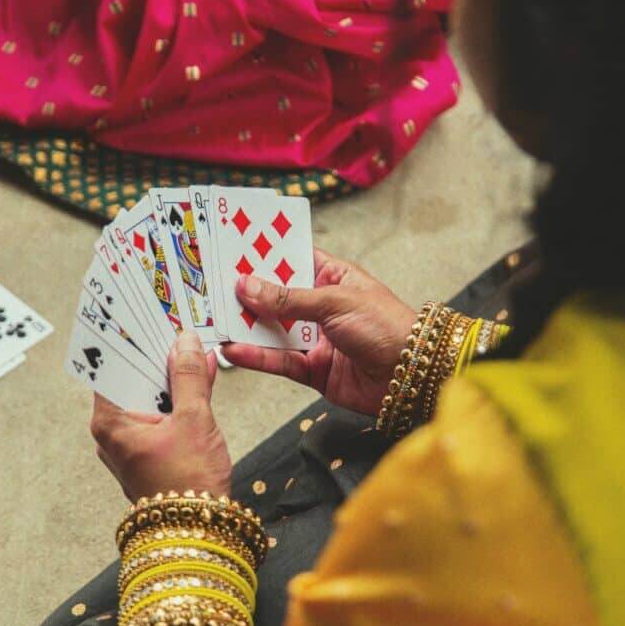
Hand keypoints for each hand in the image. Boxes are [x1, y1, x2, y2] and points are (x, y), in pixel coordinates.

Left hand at [90, 331, 230, 499]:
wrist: (198, 531)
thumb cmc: (188, 485)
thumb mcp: (193, 421)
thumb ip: (189, 377)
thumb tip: (186, 343)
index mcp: (110, 422)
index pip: (112, 367)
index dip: (130, 340)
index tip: (143, 317)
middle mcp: (114, 432)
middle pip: (133, 379)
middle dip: (157, 354)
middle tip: (173, 324)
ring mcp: (132, 443)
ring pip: (151, 396)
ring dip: (172, 374)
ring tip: (192, 346)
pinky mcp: (151, 450)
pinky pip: (162, 413)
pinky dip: (179, 396)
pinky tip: (201, 377)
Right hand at [222, 249, 415, 415]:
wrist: (414, 376)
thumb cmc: (389, 327)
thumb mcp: (336, 302)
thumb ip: (289, 299)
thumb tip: (248, 285)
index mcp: (332, 277)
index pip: (290, 259)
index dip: (262, 254)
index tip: (229, 249)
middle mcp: (321, 306)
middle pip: (275, 297)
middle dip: (245, 294)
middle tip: (209, 287)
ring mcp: (316, 339)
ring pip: (272, 331)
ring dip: (245, 327)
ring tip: (213, 320)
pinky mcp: (313, 370)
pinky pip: (279, 361)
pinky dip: (257, 357)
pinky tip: (235, 350)